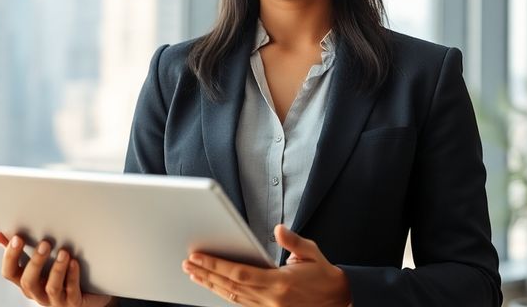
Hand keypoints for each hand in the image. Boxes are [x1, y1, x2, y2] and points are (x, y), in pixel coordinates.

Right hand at [0, 230, 114, 306]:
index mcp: (26, 281)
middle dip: (36, 262)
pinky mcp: (73, 303)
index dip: (11, 256)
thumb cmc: (58, 274)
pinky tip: (75, 262)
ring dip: (57, 269)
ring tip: (64, 252)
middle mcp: (37, 293)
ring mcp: (55, 300)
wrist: (87, 295)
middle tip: (45, 243)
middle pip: (28, 282)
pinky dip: (72, 276)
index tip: (18, 237)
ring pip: (51, 287)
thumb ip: (20, 250)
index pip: (9, 273)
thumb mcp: (40, 261)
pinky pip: (72, 291)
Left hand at [181, 224, 351, 306]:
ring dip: (210, 285)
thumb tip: (278, 229)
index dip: (216, 265)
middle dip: (206, 273)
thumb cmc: (324, 276)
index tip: (198, 256)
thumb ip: (293, 242)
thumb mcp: (313, 254)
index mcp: (280, 283)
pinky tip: (213, 286)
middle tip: (188, 263)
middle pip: (230, 286)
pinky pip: (241, 304)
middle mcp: (271, 299)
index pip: (240, 273)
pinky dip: (224, 294)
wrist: (339, 301)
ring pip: (232, 297)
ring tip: (193, 273)